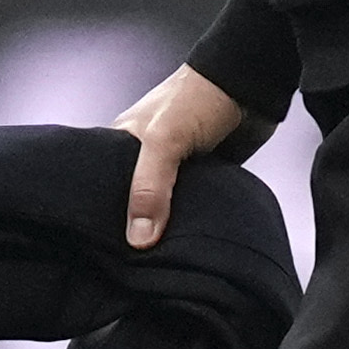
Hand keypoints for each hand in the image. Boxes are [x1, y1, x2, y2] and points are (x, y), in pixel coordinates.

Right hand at [116, 63, 248, 247]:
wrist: (250, 85)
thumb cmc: (198, 97)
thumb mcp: (164, 140)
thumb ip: (149, 187)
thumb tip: (138, 239)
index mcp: (122, 143)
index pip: (99, 186)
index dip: (99, 214)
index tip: (99, 245)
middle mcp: (145, 158)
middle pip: (133, 203)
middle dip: (134, 228)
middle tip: (131, 263)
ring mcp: (176, 169)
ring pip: (164, 210)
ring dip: (167, 228)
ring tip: (159, 261)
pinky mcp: (203, 178)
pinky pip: (191, 209)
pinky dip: (190, 222)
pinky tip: (188, 243)